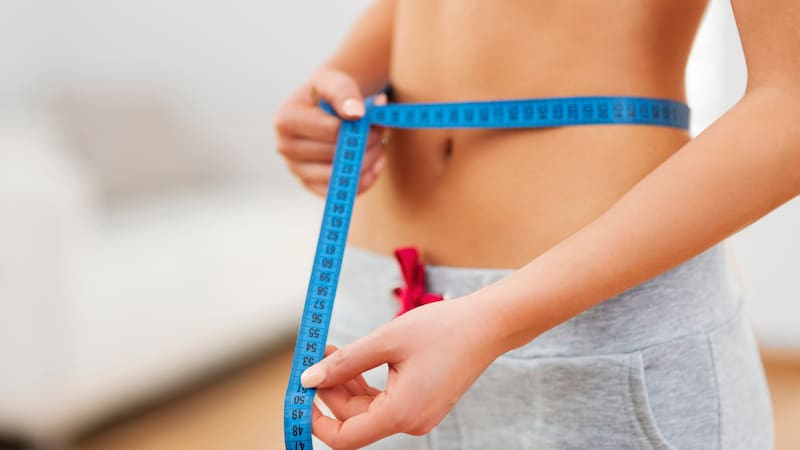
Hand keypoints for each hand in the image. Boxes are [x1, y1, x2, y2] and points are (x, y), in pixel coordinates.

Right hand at [273, 67, 387, 196]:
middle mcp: (285, 148)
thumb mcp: (334, 82)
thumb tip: (356, 114)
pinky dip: (366, 180)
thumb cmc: (327, 93)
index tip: (373, 118)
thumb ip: (344, 91)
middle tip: (380, 130)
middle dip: (367, 142)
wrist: (320, 107)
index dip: (359, 126)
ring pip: (341, 177)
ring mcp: (297, 170)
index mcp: (286, 120)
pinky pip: (342, 192)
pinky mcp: (312, 185)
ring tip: (378, 143)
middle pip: (337, 155)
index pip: (331, 131)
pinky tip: (376, 162)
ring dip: (369, 160)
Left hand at [300, 296, 503, 449]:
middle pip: (354, 420)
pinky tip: (355, 358)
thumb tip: (309, 378)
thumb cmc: (442, 329)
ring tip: (331, 350)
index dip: (317, 420)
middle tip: (316, 355)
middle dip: (330, 390)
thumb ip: (345, 363)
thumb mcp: (386, 340)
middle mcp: (411, 422)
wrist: (488, 325)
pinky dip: (366, 382)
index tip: (301, 393)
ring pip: (368, 409)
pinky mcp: (422, 402)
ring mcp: (418, 414)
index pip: (345, 438)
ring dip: (346, 383)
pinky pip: (384, 401)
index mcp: (401, 413)